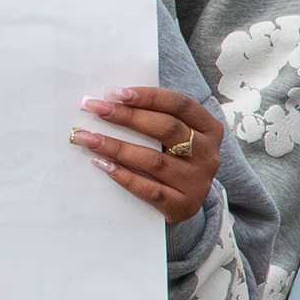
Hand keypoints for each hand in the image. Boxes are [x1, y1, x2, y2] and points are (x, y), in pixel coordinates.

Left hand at [72, 85, 224, 226]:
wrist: (185, 204)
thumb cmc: (174, 160)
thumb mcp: (177, 137)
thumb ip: (156, 118)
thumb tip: (112, 100)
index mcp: (210, 130)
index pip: (180, 105)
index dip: (149, 97)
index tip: (117, 93)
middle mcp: (207, 155)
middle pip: (167, 129)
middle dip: (128, 116)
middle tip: (96, 109)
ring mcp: (197, 182)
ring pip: (154, 160)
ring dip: (117, 147)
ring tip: (89, 138)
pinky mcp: (183, 206)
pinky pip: (149, 190)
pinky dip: (124, 176)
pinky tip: (103, 164)